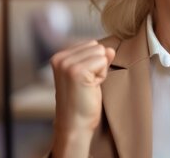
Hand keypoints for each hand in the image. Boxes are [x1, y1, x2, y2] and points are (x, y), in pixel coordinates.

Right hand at [50, 40, 114, 155]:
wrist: (75, 125)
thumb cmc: (82, 102)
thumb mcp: (90, 75)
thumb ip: (98, 59)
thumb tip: (110, 48)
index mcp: (59, 57)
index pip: (91, 44)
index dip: (94, 63)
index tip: (84, 80)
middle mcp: (60, 58)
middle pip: (97, 46)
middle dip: (98, 65)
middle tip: (87, 84)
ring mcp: (67, 64)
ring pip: (101, 52)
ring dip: (100, 71)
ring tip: (88, 86)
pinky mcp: (77, 71)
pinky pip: (103, 61)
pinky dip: (101, 75)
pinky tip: (90, 87)